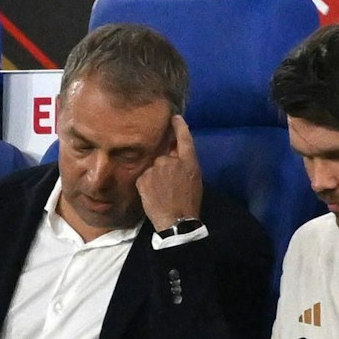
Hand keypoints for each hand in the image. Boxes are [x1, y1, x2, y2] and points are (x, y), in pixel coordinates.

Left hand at [137, 115, 202, 232]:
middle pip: (164, 156)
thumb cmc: (189, 203)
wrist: (177, 221)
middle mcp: (171, 161)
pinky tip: (153, 196)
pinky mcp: (144, 178)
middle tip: (168, 185)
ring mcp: (156, 169)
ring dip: (155, 177)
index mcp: (189, 162)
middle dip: (164, 167)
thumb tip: (175, 156)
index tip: (174, 117)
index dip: (179, 126)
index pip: (184, 138)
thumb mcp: (194, 180)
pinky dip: (146, 186)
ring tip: (161, 193)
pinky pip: (143, 178)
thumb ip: (185, 165)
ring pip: (153, 168)